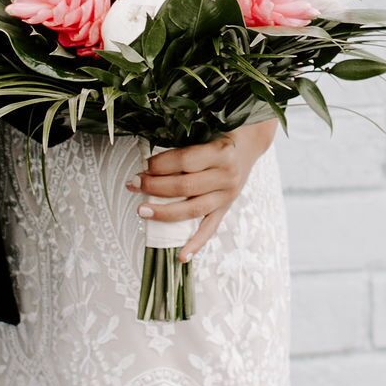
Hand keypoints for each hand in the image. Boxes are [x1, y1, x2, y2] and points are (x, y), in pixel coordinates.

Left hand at [138, 113, 276, 258]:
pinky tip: (181, 256)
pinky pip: (210, 228)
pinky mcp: (227, 207)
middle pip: (184, 186)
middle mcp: (226, 175)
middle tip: (134, 183)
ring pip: (193, 209)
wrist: (251, 143)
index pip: (184, 162)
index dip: (161, 164)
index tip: (144, 164)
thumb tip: (149, 157)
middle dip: (155, 187)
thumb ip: (184, 141)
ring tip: (142, 211)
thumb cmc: (223, 132)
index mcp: (221, 152)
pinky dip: (196, 244)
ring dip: (164, 212)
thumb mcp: (207, 128)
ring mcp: (227, 195)